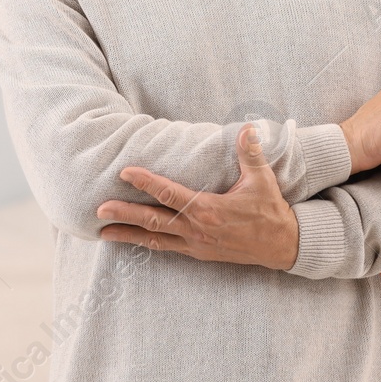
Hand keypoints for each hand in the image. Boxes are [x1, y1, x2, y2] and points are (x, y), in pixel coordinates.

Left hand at [96, 125, 298, 269]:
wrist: (282, 245)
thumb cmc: (270, 210)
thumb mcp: (262, 180)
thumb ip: (250, 153)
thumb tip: (246, 128)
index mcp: (208, 209)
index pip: (169, 194)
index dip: (146, 183)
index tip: (125, 173)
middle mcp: (197, 229)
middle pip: (153, 221)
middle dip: (124, 215)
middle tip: (99, 210)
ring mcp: (196, 244)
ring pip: (154, 239)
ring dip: (128, 235)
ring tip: (102, 233)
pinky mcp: (199, 253)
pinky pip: (167, 248)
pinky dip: (147, 244)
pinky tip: (133, 241)